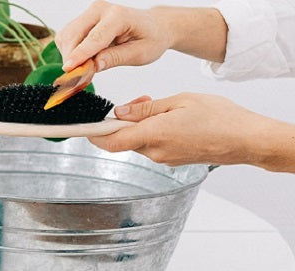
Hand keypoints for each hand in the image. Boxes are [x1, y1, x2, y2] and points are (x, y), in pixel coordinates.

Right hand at [55, 1, 226, 71]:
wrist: (153, 26)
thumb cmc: (150, 39)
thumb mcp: (140, 54)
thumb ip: (116, 58)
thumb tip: (94, 65)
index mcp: (119, 16)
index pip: (94, 38)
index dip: (80, 55)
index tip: (68, 69)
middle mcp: (101, 9)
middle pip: (74, 35)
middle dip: (71, 59)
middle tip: (78, 79)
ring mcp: (90, 12)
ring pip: (66, 36)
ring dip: (69, 56)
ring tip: (86, 68)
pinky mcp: (83, 18)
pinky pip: (67, 37)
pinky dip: (70, 51)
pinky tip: (84, 59)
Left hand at [88, 93, 294, 172]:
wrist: (246, 140)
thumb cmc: (218, 117)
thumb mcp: (178, 101)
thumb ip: (145, 109)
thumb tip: (120, 112)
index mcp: (154, 135)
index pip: (111, 141)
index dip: (92, 134)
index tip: (81, 126)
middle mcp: (155, 152)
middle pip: (123, 139)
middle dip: (122, 121)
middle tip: (139, 101)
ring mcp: (164, 158)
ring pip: (137, 141)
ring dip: (138, 125)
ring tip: (157, 105)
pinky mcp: (172, 160)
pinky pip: (151, 145)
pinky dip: (150, 132)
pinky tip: (165, 118)